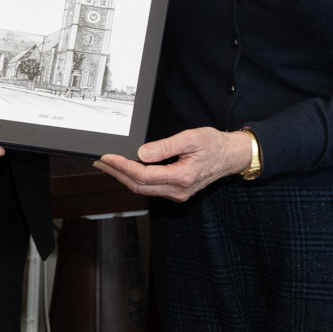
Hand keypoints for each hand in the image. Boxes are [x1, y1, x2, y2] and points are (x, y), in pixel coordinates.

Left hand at [94, 127, 254, 201]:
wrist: (232, 156)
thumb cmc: (214, 144)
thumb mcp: (191, 138)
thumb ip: (165, 146)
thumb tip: (141, 153)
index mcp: (183, 176)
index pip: (144, 175)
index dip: (122, 167)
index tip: (108, 157)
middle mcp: (179, 190)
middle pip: (139, 186)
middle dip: (117, 173)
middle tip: (100, 161)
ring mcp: (177, 193)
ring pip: (143, 189)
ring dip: (123, 177)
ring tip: (108, 165)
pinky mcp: (176, 191)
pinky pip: (150, 188)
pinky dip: (135, 179)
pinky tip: (126, 170)